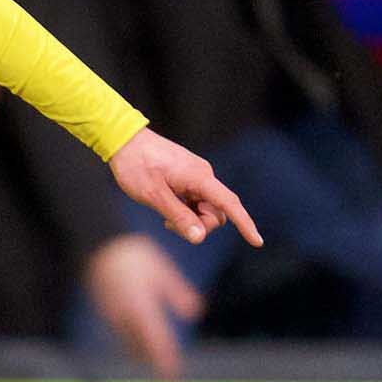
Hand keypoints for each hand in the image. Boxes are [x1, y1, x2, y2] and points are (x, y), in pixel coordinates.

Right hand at [85, 234, 201, 378]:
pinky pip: (119, 332)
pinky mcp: (103, 310)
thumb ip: (178, 292)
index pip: (156, 340)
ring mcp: (111, 314)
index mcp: (140, 307)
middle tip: (167, 371)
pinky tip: (136, 340)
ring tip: (152, 359)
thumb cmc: (134, 255)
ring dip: (140, 352)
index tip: (173, 374)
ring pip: (127, 341)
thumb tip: (195, 313)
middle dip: (153, 359)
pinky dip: (130, 340)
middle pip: (139, 347)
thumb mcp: (162, 270)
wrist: (98, 244)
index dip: (165, 358)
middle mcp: (123, 316)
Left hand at [109, 126, 260, 247]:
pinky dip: (185, 211)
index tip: (257, 242)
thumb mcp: (154, 196)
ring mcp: (195, 176)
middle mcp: (203, 176)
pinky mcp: (187, 178)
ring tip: (164, 216)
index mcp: (199, 177)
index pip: (229, 204)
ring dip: (190, 219)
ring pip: (205, 208)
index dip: (244, 223)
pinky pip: (195, 201)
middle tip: (169, 225)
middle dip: (199, 225)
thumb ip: (178, 217)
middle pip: (216, 212)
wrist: (123, 140)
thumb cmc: (136, 166)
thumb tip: (200, 238)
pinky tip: (166, 208)